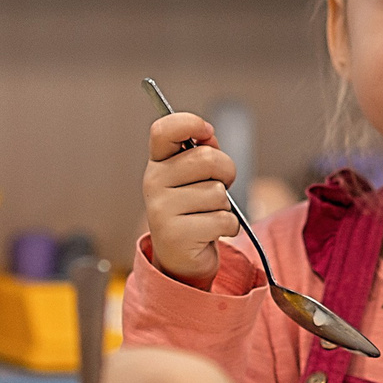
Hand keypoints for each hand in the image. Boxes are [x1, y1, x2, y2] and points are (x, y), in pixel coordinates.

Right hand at [143, 111, 240, 286]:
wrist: (181, 259)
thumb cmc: (193, 212)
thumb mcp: (196, 177)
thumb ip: (203, 152)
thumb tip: (208, 136)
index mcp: (158, 164)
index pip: (164, 130)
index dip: (190, 123)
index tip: (206, 132)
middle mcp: (153, 183)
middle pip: (207, 158)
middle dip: (226, 172)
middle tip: (219, 187)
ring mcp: (161, 210)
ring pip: (218, 192)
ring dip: (224, 206)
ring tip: (208, 215)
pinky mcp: (176, 235)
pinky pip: (223, 220)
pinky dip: (228, 227)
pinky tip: (211, 232)